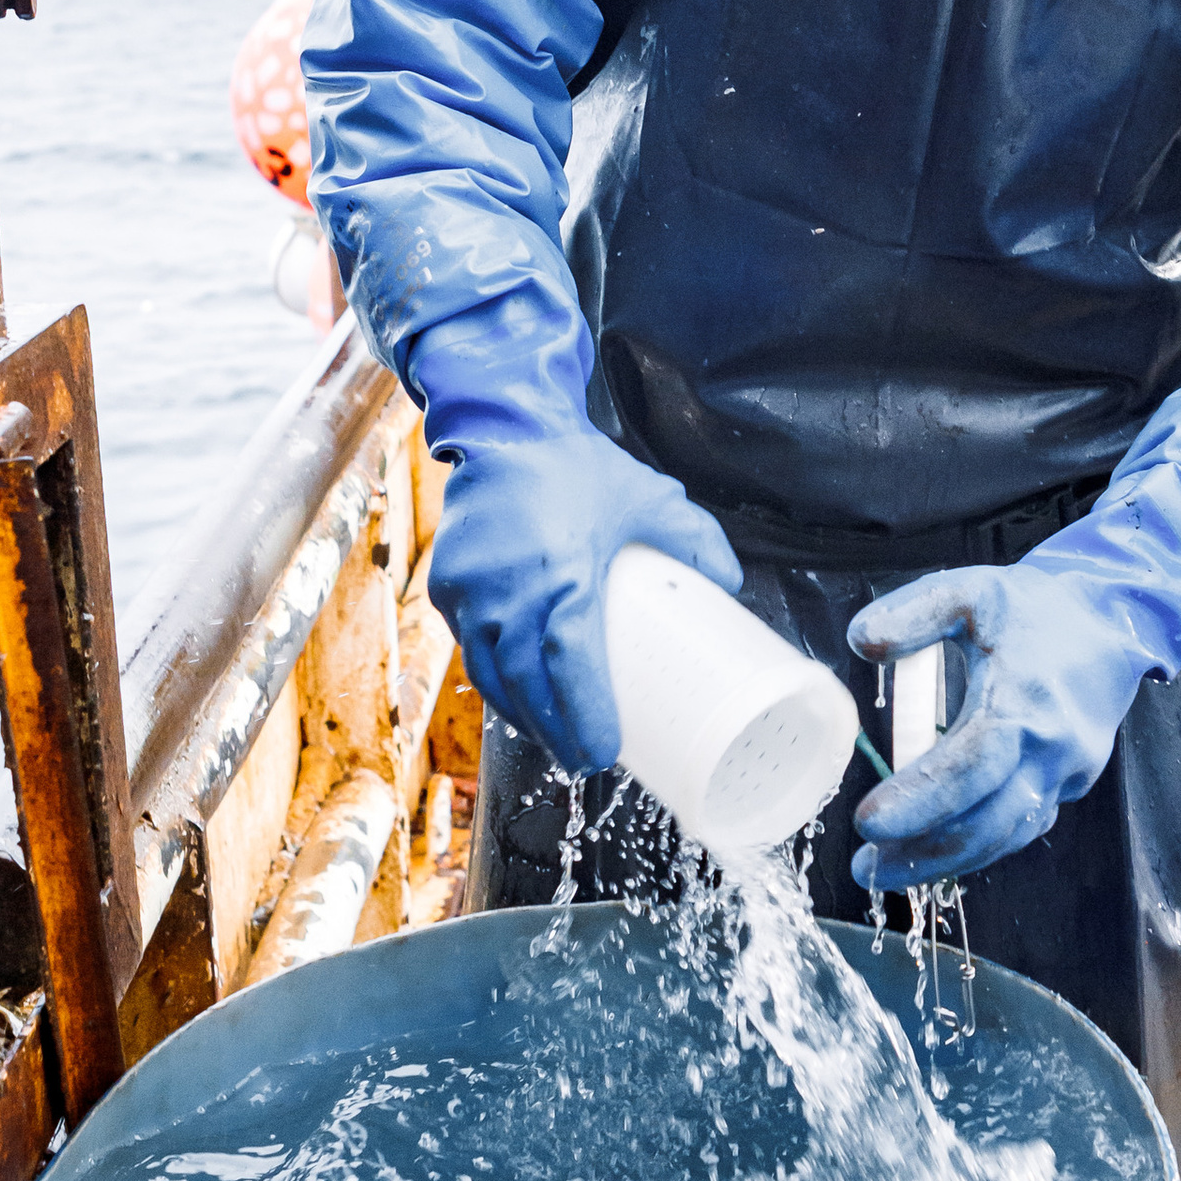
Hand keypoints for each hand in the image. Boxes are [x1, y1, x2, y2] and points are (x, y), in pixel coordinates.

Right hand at [413, 308, 741, 772]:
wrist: (502, 423)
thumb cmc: (575, 465)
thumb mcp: (650, 500)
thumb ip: (697, 541)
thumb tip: (732, 584)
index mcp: (560, 581)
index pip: (567, 672)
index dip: (584, 720)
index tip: (605, 751)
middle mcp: (506, 596)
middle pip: (527, 690)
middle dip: (556, 733)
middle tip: (586, 756)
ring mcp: (469, 594)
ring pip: (491, 678)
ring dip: (522, 715)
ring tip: (554, 736)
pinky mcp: (448, 587)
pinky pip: (470, 649)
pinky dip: (492, 680)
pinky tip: (514, 696)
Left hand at [846, 562, 1148, 888]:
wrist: (1112, 622)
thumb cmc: (1036, 609)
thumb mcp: (970, 591)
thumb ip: (913, 613)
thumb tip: (860, 642)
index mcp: (1025, 701)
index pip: (969, 767)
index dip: (919, 800)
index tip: (867, 822)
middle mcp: (1053, 749)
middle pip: (988, 822)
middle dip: (924, 853)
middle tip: (865, 866)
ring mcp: (1067, 773)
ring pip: (1006, 836)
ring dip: (945, 861)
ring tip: (886, 869)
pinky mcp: (1069, 784)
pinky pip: (1021, 828)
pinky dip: (977, 847)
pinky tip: (933, 854)